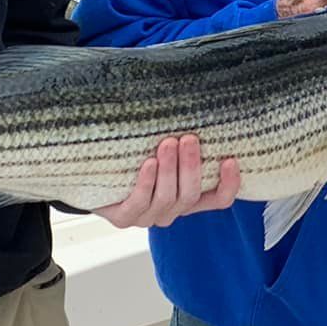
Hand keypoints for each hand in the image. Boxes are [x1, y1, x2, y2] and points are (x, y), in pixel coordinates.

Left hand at [95, 135, 241, 228]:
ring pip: (167, 198)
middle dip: (191, 166)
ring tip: (168, 144)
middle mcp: (171, 211)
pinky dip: (147, 182)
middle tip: (188, 139)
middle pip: (190, 195)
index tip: (230, 159)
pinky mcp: (123, 218)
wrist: (96, 178)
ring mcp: (148, 217)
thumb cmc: (136, 159)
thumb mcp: (164, 151)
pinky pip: (140, 202)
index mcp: (187, 198)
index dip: (229, 184)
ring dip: (169, 170)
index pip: (218, 200)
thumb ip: (182, 143)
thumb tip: (199, 106)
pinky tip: (149, 163)